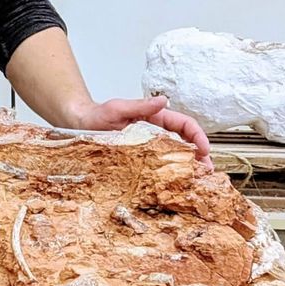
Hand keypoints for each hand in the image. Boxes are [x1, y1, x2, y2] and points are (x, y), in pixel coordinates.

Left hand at [66, 95, 211, 168]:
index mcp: (154, 119)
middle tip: (207, 171)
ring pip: (174, 156)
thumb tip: (163, 101)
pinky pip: (158, 167)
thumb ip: (140, 105)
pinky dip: (171, 175)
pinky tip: (176, 185)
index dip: (197, 136)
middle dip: (199, 155)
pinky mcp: (138, 161)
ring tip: (198, 180)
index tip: (204, 149)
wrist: (77, 126)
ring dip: (188, 167)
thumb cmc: (95, 116)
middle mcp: (154, 133)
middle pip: (184, 143)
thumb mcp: (117, 108)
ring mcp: (147, 148)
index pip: (184, 124)